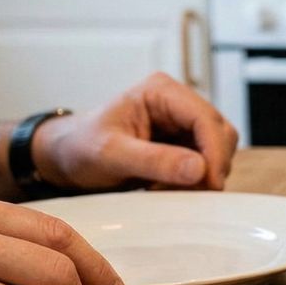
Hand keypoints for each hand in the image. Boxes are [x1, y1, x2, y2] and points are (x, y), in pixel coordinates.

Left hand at [32, 72, 237, 191]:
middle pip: (220, 132)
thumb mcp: (111, 155)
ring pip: (218, 148)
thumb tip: (199, 169)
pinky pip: (206, 161)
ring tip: (168, 188)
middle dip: (211, 164)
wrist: (65, 157)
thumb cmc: (80, 148)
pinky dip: (195, 179)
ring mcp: (182, 122)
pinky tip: (168, 187)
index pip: (205, 118)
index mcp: (161, 91)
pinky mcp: (183, 142)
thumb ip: (154, 160)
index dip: (213, 152)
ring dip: (204, 174)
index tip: (209, 183)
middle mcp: (177, 101)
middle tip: (189, 193)